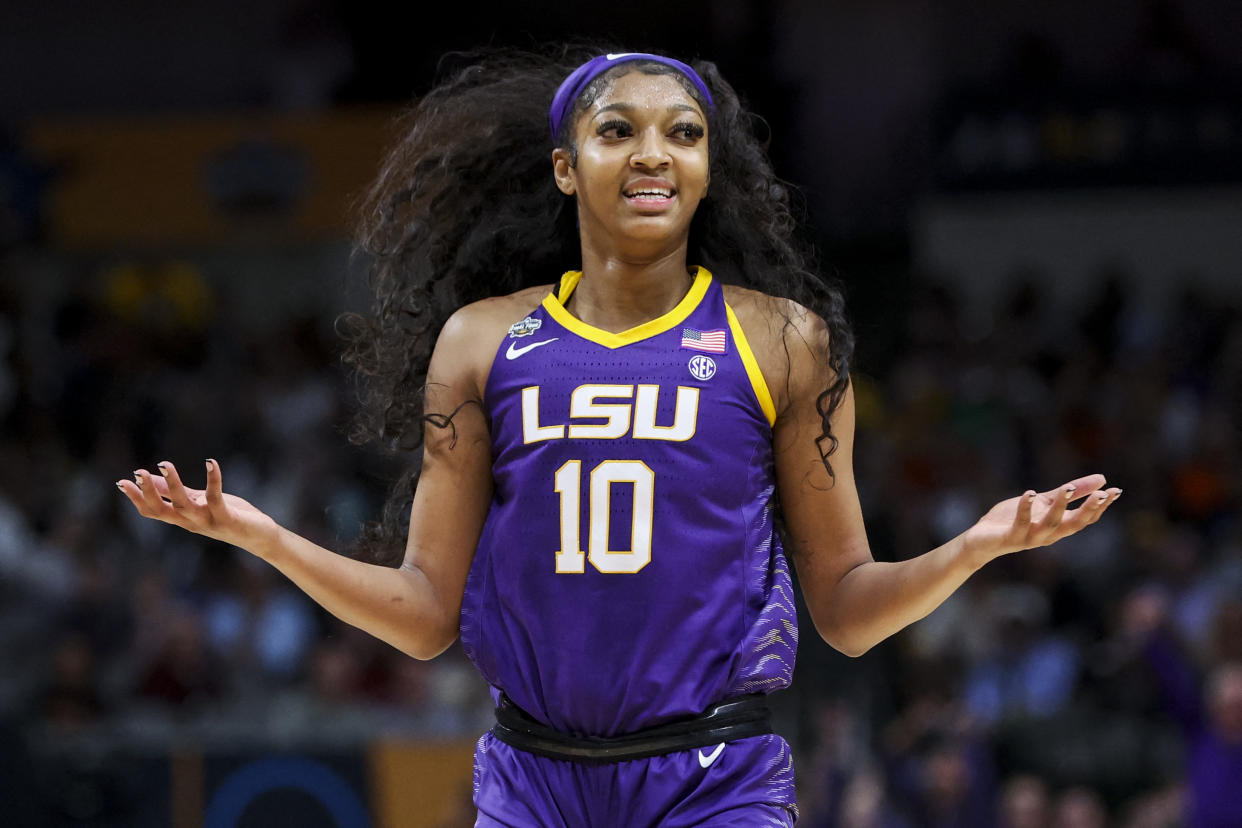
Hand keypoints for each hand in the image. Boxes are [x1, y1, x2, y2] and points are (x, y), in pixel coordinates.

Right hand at [116, 459, 280, 556]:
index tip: (121, 482)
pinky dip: (213, 480)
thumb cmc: (228, 516)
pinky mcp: (227, 518)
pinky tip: (210, 462)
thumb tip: (153, 478)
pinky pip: (215, 498)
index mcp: (182, 518)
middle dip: (148, 492)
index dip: (136, 499)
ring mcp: (208, 521)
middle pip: (162, 511)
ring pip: (183, 505)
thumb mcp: (199, 502)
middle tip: (138, 473)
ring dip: (173, 484)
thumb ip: (176, 493)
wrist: (259, 536)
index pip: (153, 512)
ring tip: (164, 463)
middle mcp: (191, 522)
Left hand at [961, 474, 1120, 565]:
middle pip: (1074, 524)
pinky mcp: (1010, 537)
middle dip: (1089, 510)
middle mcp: (1048, 535)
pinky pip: (1021, 524)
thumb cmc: (1013, 520)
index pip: (1085, 518)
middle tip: (1103, 494)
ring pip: (1050, 524)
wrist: (982, 539)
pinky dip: (1026, 509)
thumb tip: (1102, 479)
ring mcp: (1030, 538)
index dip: (1101, 506)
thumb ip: (1071, 492)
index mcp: (1057, 526)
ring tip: (1066, 488)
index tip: (1116, 490)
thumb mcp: (1044, 501)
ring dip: (1059, 507)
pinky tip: (1030, 493)